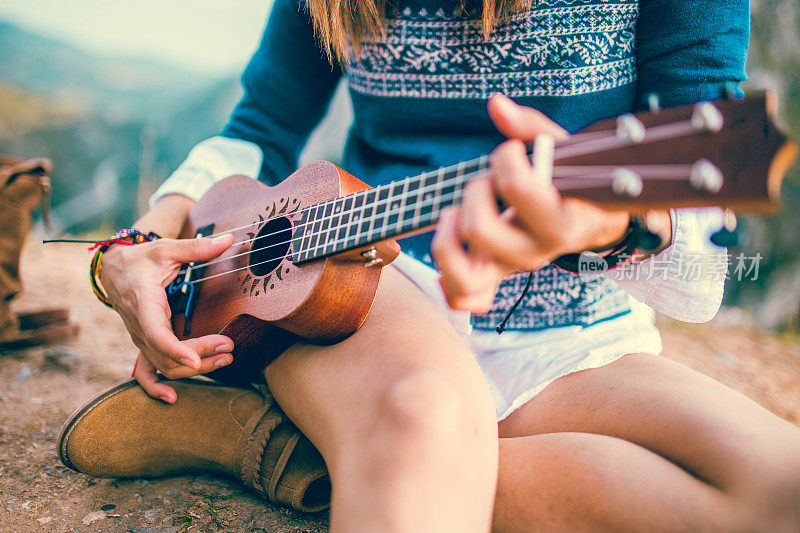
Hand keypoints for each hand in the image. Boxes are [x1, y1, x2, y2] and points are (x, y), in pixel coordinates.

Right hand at [100, 234, 234, 401]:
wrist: (113, 270)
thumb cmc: (141, 259)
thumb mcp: (165, 248)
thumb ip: (196, 248)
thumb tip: (228, 240)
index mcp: (143, 303)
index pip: (156, 333)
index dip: (175, 348)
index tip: (195, 358)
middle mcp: (139, 327)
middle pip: (167, 354)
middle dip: (201, 355)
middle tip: (230, 346)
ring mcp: (140, 339)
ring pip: (164, 365)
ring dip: (195, 368)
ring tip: (226, 358)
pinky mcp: (143, 344)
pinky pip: (146, 372)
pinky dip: (155, 387)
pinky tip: (172, 397)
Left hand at [432, 94, 629, 312]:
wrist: (588, 219)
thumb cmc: (572, 180)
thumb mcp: (563, 150)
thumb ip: (531, 127)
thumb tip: (496, 105)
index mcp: (560, 221)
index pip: (517, 189)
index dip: (505, 158)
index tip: (511, 150)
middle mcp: (535, 252)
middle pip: (480, 231)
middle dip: (474, 191)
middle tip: (486, 180)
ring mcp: (510, 268)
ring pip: (465, 277)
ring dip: (447, 241)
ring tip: (453, 213)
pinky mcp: (493, 276)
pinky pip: (463, 299)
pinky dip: (446, 283)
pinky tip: (450, 245)